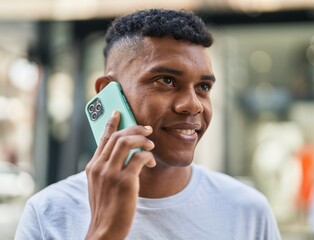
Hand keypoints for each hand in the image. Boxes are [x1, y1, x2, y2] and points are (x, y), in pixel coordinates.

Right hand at [85, 111, 155, 239]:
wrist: (104, 231)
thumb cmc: (106, 207)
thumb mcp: (100, 185)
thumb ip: (106, 168)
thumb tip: (121, 153)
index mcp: (93, 166)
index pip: (103, 139)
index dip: (111, 123)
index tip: (118, 112)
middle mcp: (99, 167)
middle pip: (118, 136)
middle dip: (135, 129)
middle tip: (147, 129)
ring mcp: (110, 173)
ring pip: (127, 142)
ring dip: (143, 139)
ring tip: (151, 144)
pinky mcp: (125, 181)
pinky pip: (140, 158)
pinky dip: (148, 156)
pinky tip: (151, 162)